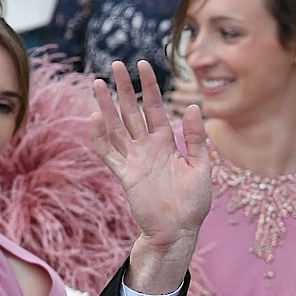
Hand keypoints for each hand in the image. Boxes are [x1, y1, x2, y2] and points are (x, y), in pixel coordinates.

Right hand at [92, 60, 211, 290]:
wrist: (179, 230)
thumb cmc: (193, 202)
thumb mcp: (201, 167)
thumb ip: (195, 138)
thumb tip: (194, 107)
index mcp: (166, 143)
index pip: (154, 108)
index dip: (149, 87)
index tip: (143, 64)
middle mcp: (147, 147)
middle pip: (131, 112)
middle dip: (124, 88)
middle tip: (115, 64)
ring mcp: (133, 160)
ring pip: (116, 127)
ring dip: (106, 106)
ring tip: (96, 83)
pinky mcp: (125, 175)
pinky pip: (108, 152)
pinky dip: (100, 137)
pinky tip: (95, 118)